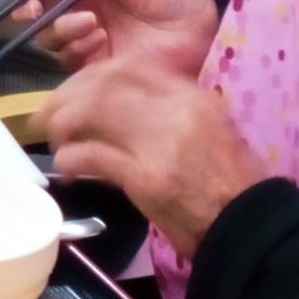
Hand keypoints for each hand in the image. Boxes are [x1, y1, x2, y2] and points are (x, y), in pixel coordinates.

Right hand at [10, 0, 218, 77]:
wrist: (201, 33)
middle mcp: (82, 10)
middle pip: (36, 10)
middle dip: (29, 8)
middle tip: (35, 9)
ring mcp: (87, 40)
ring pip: (48, 36)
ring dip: (61, 27)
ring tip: (92, 23)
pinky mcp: (95, 68)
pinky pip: (68, 59)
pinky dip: (78, 47)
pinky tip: (101, 40)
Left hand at [37, 58, 261, 255]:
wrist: (248, 231)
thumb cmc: (228, 183)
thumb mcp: (209, 129)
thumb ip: (168, 108)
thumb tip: (115, 98)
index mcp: (193, 97)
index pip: (127, 68)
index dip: (90, 76)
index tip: (73, 89)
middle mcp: (176, 112)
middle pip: (102, 87)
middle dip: (67, 97)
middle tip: (49, 114)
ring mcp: (160, 144)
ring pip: (91, 114)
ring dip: (62, 125)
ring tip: (55, 139)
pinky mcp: (146, 178)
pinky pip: (92, 156)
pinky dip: (70, 158)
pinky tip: (66, 166)